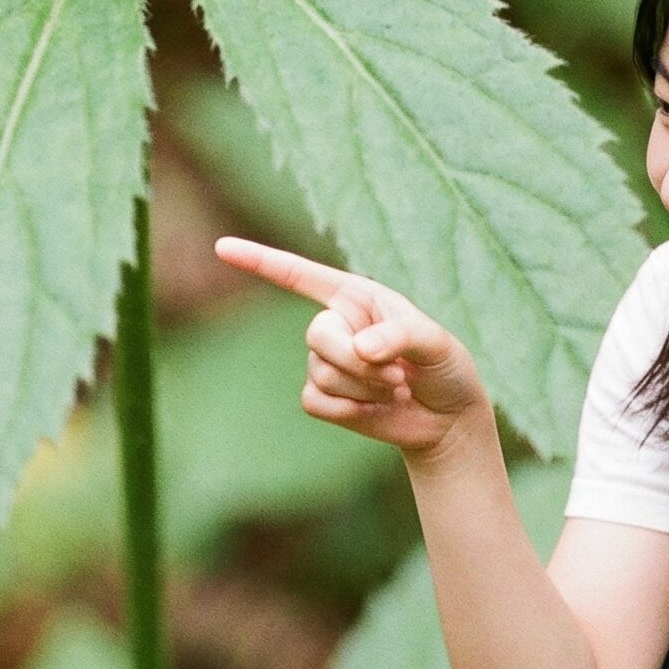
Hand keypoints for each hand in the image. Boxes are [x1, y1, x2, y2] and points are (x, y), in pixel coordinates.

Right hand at [213, 236, 489, 464]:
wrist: (446, 420)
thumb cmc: (445, 367)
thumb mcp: (436, 343)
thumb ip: (400, 336)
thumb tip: (360, 347)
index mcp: (356, 296)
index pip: (300, 274)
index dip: (259, 260)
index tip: (222, 247)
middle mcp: (335, 324)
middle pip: (317, 335)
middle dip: (357, 362)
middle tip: (398, 376)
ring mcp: (326, 361)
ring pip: (319, 372)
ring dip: (362, 388)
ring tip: (395, 390)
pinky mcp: (324, 398)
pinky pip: (314, 401)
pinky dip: (347, 410)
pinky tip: (373, 411)